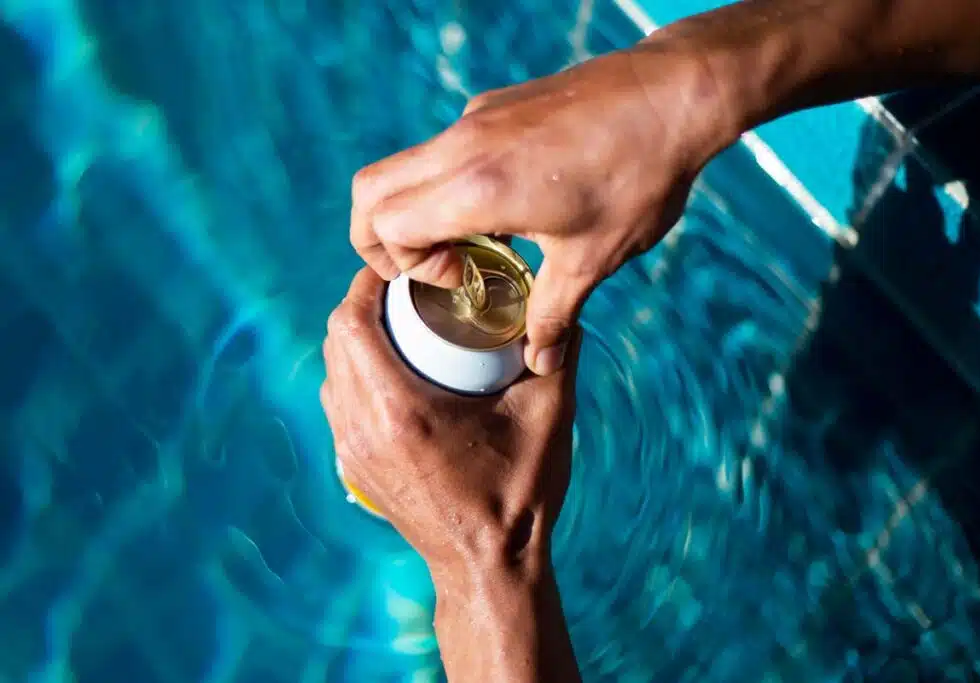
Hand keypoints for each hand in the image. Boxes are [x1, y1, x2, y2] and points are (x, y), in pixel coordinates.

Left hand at [320, 267, 581, 577]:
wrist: (488, 567)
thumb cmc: (518, 496)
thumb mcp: (548, 417)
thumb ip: (557, 356)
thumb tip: (562, 311)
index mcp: (398, 411)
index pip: (352, 322)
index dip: (368, 282)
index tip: (403, 265)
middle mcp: (362, 428)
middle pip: (337, 340)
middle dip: (366, 304)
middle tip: (411, 289)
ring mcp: (352, 450)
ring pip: (334, 370)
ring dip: (360, 338)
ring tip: (405, 324)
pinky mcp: (354, 467)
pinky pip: (341, 401)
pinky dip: (360, 373)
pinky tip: (400, 370)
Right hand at [350, 43, 740, 375]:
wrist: (676, 94)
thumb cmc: (638, 175)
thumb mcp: (592, 258)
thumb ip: (553, 315)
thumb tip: (539, 361)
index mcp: (477, 188)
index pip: (387, 224)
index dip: (406, 265)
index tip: (461, 279)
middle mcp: (463, 145)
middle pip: (370, 190)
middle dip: (378, 238)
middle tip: (425, 270)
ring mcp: (476, 118)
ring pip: (405, 165)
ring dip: (418, 210)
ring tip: (472, 242)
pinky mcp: (495, 105)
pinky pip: (444, 149)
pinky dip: (448, 184)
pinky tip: (506, 207)